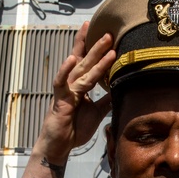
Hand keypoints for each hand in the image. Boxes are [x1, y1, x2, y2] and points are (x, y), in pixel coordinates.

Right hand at [37, 23, 116, 162]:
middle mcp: (72, 84)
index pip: (87, 63)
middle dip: (97, 46)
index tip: (102, 32)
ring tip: (105, 43)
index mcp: (79, 85)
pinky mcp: (60, 100)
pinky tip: (71, 59)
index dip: (92, 47)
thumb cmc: (74, 129)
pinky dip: (65, 71)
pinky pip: (62, 83)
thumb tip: (119, 91)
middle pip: (85, 61)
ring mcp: (65, 90)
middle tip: (110, 32)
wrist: (59, 146)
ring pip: (80, 69)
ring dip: (93, 55)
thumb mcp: (96, 113)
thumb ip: (105, 101)